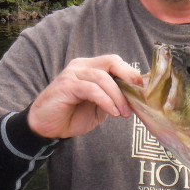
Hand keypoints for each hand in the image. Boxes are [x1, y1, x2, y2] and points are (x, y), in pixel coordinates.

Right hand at [27, 55, 141, 138]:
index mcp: (90, 68)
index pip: (114, 62)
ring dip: (117, 96)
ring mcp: (72, 74)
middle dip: (128, 76)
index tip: (143, 89)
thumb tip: (136, 97)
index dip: (130, 73)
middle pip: (111, 61)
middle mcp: (81, 66)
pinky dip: (105, 100)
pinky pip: (92, 90)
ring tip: (124, 113)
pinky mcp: (66, 86)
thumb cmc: (72, 116)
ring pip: (102, 78)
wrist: (46, 128)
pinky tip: (112, 112)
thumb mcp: (99, 106)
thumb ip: (113, 97)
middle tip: (139, 93)